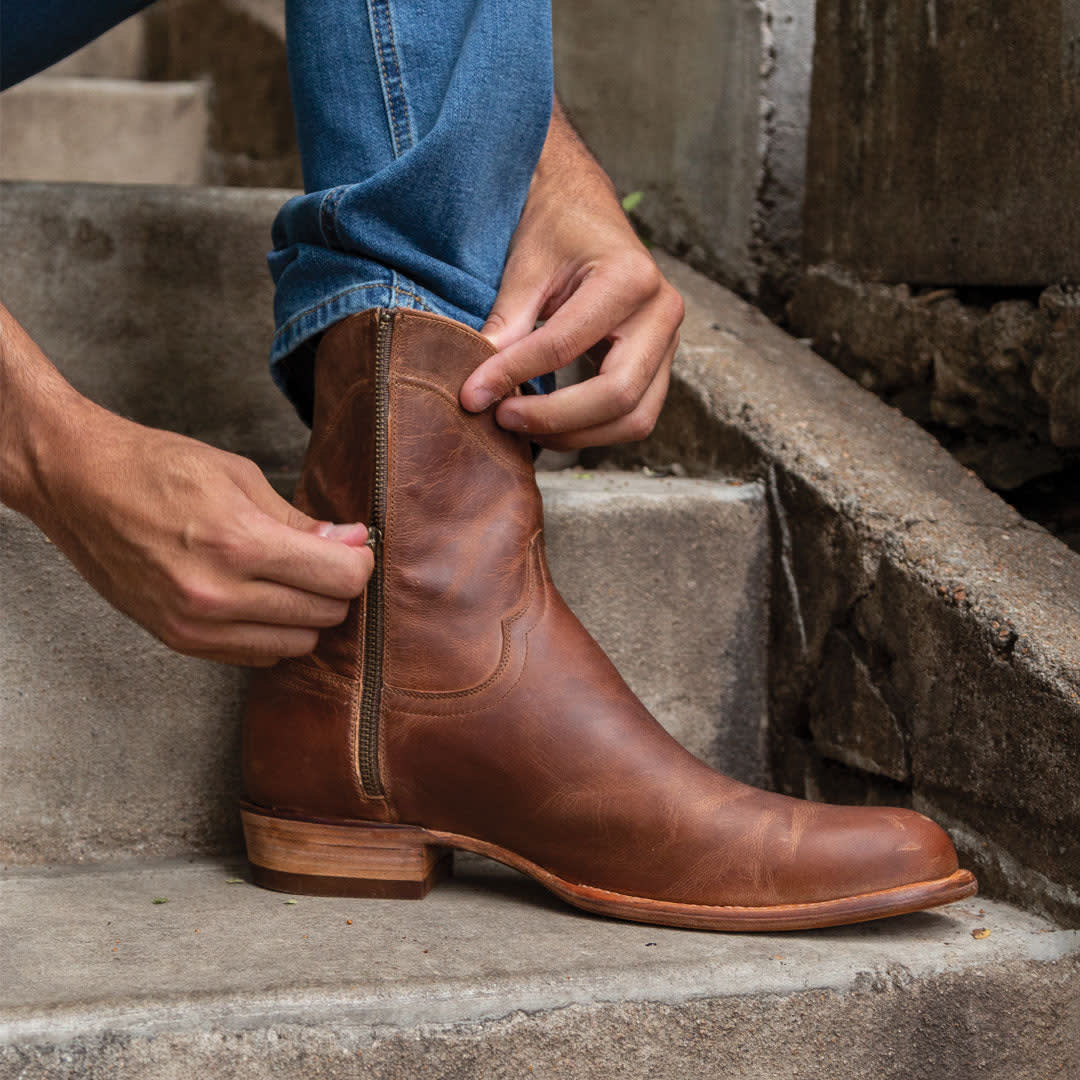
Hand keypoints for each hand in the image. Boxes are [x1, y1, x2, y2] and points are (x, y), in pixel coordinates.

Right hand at [24, 400, 372, 666]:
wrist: (79, 486)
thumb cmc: (158, 469)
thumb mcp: (239, 476)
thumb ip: (299, 520)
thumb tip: (353, 542)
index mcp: (238, 543)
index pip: (339, 578)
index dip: (360, 561)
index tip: (356, 547)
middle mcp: (218, 595)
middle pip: (324, 615)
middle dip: (338, 587)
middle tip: (327, 559)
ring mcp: (197, 625)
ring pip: (297, 645)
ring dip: (308, 615)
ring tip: (292, 579)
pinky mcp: (181, 641)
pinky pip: (258, 656)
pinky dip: (274, 633)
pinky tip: (262, 600)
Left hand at [460, 99, 683, 449]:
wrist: (584, 207)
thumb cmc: (555, 227)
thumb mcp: (525, 267)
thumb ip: (507, 325)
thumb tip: (480, 389)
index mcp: (630, 278)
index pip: (566, 345)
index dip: (514, 375)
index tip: (471, 395)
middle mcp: (662, 313)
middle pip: (617, 395)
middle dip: (555, 419)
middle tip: (502, 418)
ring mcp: (668, 341)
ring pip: (634, 418)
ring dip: (576, 435)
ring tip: (523, 426)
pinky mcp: (658, 363)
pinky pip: (634, 416)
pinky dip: (592, 430)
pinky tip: (549, 423)